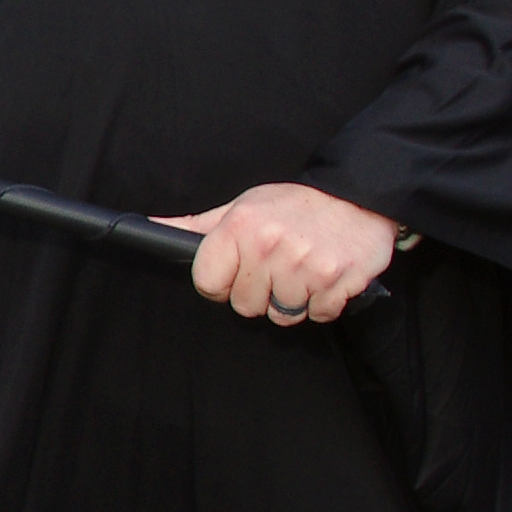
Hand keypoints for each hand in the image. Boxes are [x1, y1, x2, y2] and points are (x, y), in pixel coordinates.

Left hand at [158, 181, 395, 325]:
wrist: (359, 197)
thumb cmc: (294, 205)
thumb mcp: (242, 206)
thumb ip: (197, 226)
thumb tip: (151, 224)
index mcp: (240, 226)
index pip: (207, 283)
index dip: (221, 283)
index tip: (238, 272)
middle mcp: (270, 245)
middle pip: (244, 306)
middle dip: (260, 293)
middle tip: (278, 265)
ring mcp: (306, 265)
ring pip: (281, 315)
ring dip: (293, 299)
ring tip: (303, 268)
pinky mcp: (339, 280)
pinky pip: (318, 314)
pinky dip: (323, 302)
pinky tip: (324, 276)